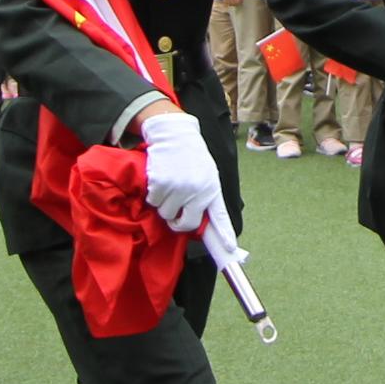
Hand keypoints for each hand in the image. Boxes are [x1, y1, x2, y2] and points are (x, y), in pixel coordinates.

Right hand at [138, 111, 221, 234]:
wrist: (175, 134)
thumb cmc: (191, 157)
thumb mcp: (207, 174)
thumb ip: (205, 196)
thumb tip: (199, 222)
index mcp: (212, 188)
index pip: (220, 216)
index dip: (225, 234)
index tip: (230, 249)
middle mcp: (197, 190)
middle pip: (186, 224)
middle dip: (178, 222)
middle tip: (175, 212)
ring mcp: (179, 187)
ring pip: (166, 214)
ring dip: (164, 205)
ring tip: (170, 186)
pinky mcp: (161, 183)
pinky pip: (153, 202)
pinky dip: (154, 195)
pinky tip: (161, 179)